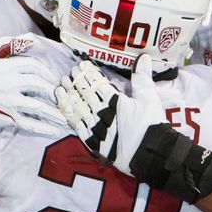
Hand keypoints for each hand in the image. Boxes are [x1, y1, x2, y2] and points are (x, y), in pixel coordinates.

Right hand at [0, 35, 67, 162]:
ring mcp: (10, 102)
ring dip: (55, 112)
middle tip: (62, 95)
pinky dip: (44, 128)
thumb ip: (4, 43)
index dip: (47, 72)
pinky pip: (30, 124)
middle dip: (54, 90)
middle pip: (41, 85)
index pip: (35, 66)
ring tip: (67, 116)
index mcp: (7, 67)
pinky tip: (55, 130)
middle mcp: (11, 84)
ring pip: (39, 106)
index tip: (53, 78)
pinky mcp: (8, 118)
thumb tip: (26, 38)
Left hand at [56, 54, 211, 202]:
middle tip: (68, 73)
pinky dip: (70, 117)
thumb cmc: (151, 125)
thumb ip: (142, 77)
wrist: (151, 154)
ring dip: (69, 98)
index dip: (88, 73)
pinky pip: (78, 128)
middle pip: (85, 95)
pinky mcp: (94, 143)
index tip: (81, 65)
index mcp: (115, 101)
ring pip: (78, 110)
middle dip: (76, 83)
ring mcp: (96, 129)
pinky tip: (65, 109)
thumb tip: (142, 57)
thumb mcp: (149, 98)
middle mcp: (102, 114)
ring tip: (60, 87)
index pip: (97, 84)